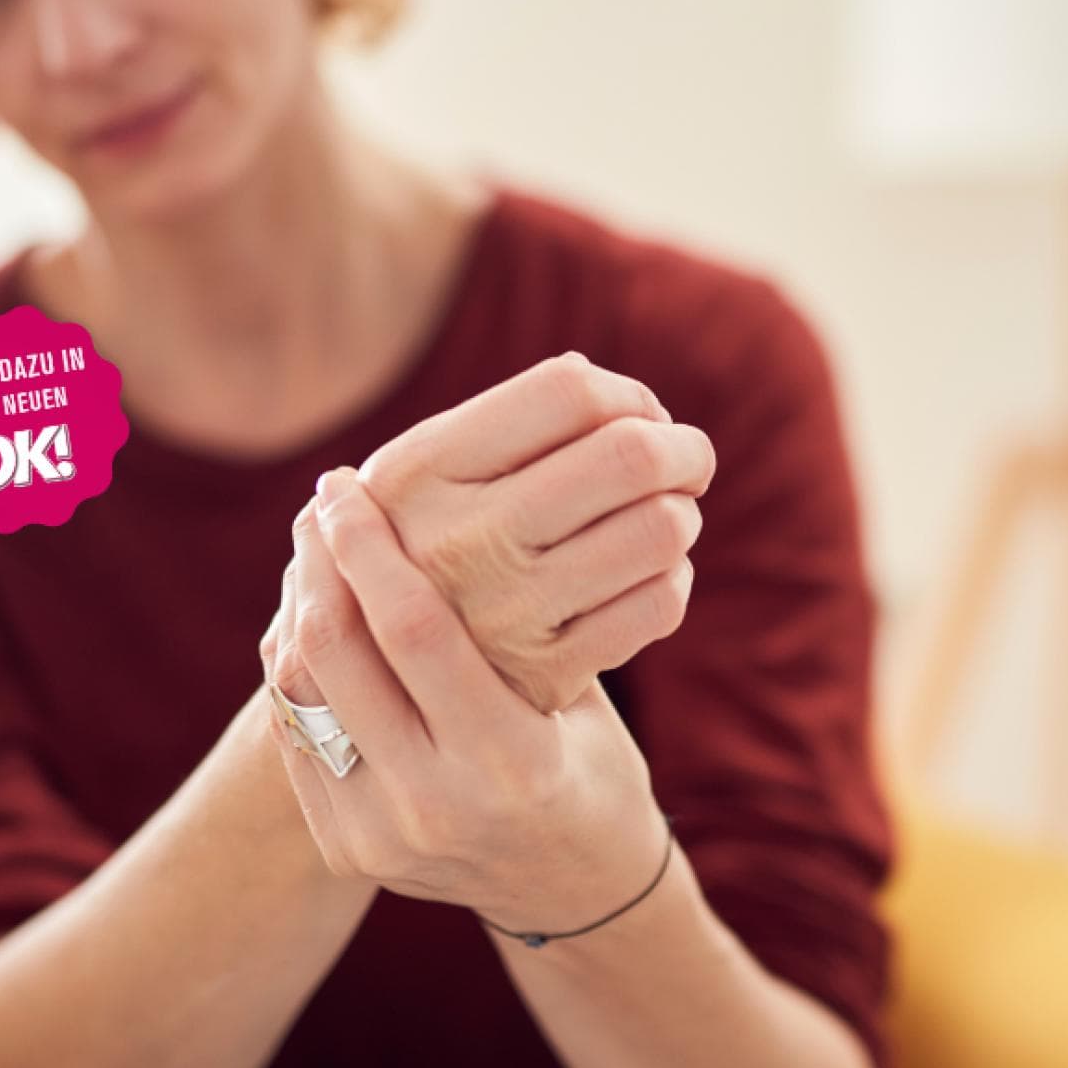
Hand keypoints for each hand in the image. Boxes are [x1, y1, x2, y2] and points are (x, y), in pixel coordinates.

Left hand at [259, 471, 670, 927]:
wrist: (569, 890)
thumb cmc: (587, 761)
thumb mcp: (577, 691)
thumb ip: (514, 620)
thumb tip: (454, 495)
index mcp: (512, 763)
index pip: (414, 629)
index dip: (369, 546)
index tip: (348, 486)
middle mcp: (436, 807)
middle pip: (335, 656)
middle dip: (319, 564)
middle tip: (323, 505)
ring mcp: (380, 837)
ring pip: (299, 693)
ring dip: (298, 608)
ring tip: (315, 551)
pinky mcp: (344, 846)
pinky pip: (295, 731)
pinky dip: (298, 663)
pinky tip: (314, 614)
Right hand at [350, 352, 715, 714]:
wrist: (380, 682)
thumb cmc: (423, 545)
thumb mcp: (421, 475)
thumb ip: (501, 421)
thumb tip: (605, 386)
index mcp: (420, 471)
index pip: (569, 392)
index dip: (628, 395)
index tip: (640, 416)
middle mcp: (459, 538)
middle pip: (629, 455)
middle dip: (684, 449)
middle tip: (687, 461)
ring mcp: (504, 612)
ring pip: (660, 529)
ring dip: (681, 515)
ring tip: (663, 519)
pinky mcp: (546, 674)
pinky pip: (659, 604)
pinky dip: (672, 580)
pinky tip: (648, 576)